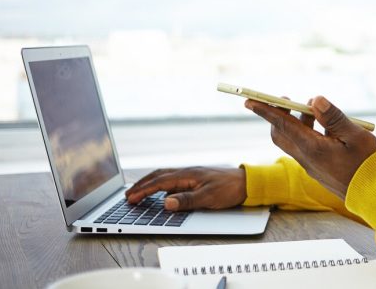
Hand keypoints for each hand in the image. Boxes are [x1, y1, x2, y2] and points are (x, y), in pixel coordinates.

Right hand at [124, 166, 246, 210]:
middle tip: (128, 195)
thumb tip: (166, 203)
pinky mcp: (195, 177)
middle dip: (141, 185)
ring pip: (164, 176)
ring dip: (149, 182)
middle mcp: (187, 172)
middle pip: (158, 176)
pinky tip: (160, 189)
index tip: (130, 198)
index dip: (143, 190)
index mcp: (188, 175)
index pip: (159, 183)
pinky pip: (172, 178)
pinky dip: (160, 182)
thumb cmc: (229, 189)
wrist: (247, 182)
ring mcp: (191, 173)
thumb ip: (187, 200)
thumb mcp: (208, 197)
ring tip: (138, 191)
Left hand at [245, 95, 375, 198]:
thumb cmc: (369, 165)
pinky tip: (327, 128)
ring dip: (298, 123)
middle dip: (279, 116)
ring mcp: (312, 166)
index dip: (265, 111)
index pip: (283, 125)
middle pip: (281, 134)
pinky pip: (305, 148)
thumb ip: (333, 117)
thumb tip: (315, 99)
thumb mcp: (355, 135)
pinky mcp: (319, 170)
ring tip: (317, 110)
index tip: (249, 100)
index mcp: (313, 148)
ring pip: (293, 141)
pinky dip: (308, 133)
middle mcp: (307, 158)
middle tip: (286, 101)